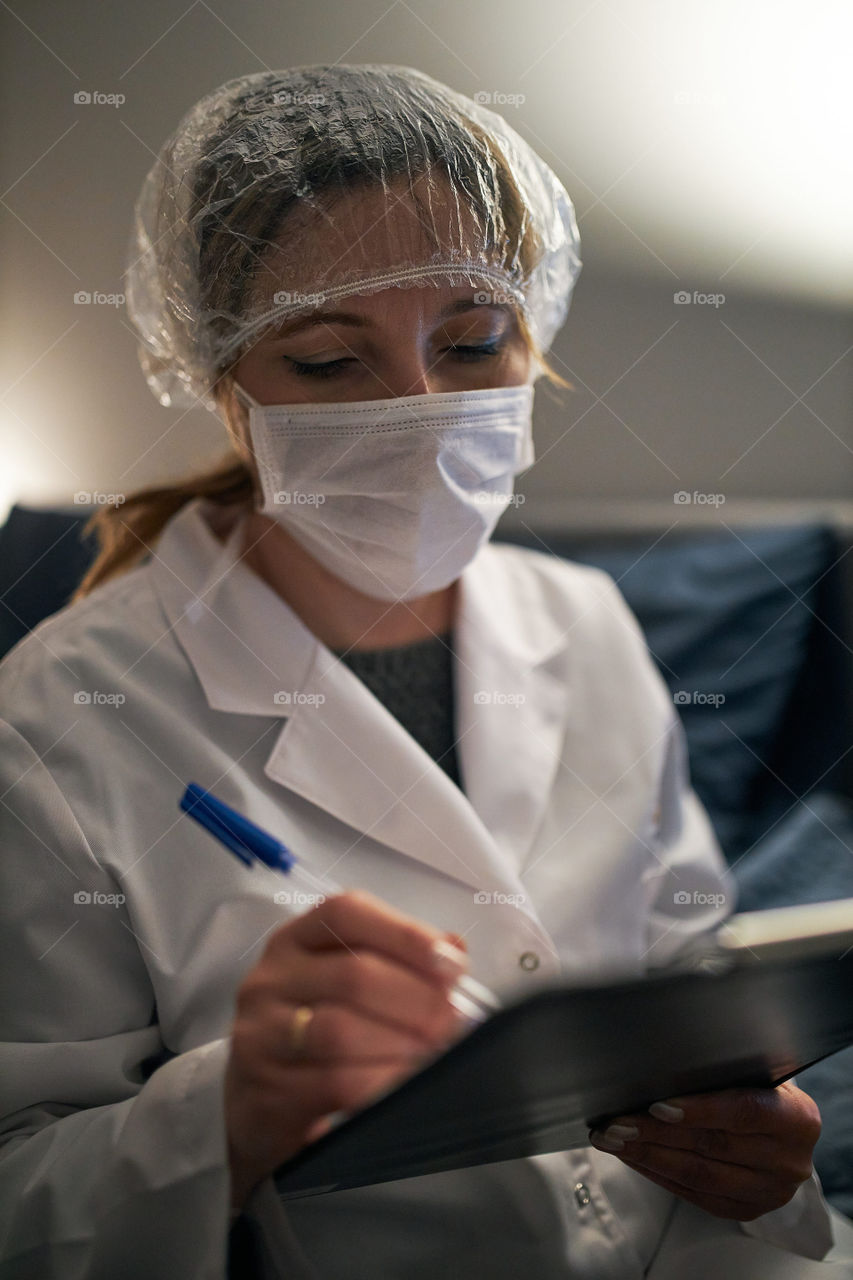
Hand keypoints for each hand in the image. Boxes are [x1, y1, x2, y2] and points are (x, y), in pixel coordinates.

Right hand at [225, 890, 467, 1209]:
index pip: (346, 913)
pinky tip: (402, 1088)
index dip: (405, 934)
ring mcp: (260, 1034)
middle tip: (451, 1022)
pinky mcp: (264, 1089)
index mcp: (296, 940)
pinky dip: (380, 1084)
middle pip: (353, 974)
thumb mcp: (349, 991)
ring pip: (341, 1030)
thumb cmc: (316, 1038)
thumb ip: (401, 962)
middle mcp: (271, 979)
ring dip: (401, 1044)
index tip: (451, 964)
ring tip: (432, 1057)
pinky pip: (333, 1083)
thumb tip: (454, 949)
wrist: (259, 1111)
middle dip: (417, 1000)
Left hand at [589, 1080, 820, 1220]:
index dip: (698, 1110)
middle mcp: (787, 1161)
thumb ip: (722, 1072)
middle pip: (712, 1147)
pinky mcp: (745, 1209)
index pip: (744, 1112)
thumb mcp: (756, 1073)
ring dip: (648, 1156)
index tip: (655, 1106)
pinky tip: (632, 1156)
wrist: (787, 1132)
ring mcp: (768, 1192)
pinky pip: (693, 1194)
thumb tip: (660, 1063)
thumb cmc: (761, 1090)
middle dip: (655, 1134)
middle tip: (615, 1123)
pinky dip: (657, 1173)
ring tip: (612, 1140)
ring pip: (698, 1175)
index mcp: (796, 1119)